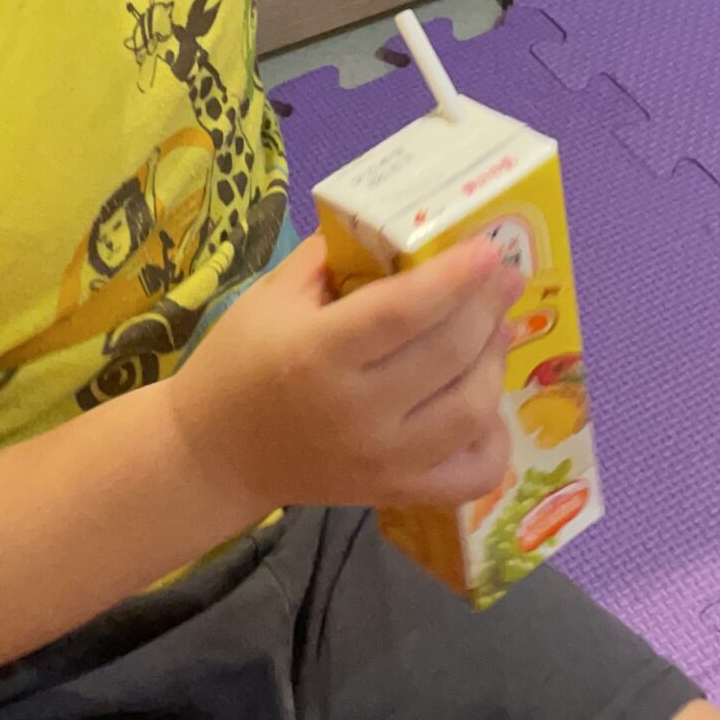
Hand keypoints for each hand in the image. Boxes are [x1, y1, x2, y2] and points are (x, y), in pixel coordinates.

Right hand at [169, 234, 516, 518]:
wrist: (216, 454)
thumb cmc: (240, 362)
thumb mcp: (272, 295)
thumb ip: (333, 256)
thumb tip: (400, 226)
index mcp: (318, 354)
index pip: (404, 312)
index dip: (455, 277)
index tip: (488, 248)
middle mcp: (357, 412)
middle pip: (449, 353)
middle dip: (487, 306)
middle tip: (503, 275)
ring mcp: (383, 461)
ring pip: (472, 409)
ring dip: (494, 361)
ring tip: (494, 329)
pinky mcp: (397, 493)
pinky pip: (474, 474)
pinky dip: (494, 438)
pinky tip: (486, 404)